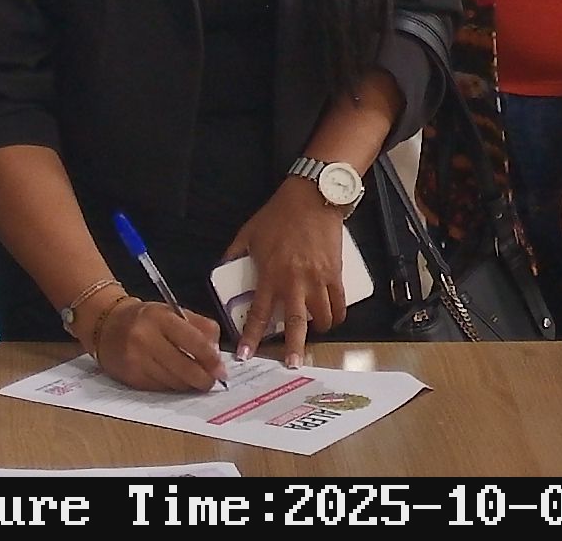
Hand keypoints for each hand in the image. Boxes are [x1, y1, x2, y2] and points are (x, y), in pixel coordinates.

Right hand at [93, 298, 228, 391]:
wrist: (106, 324)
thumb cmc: (147, 318)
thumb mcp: (175, 312)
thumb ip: (200, 328)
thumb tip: (216, 354)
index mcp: (161, 318)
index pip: (193, 341)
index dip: (210, 359)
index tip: (221, 370)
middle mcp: (145, 339)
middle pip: (183, 366)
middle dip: (202, 378)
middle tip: (213, 382)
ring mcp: (135, 360)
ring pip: (172, 381)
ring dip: (188, 384)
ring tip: (197, 381)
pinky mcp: (129, 377)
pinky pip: (158, 387)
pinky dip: (172, 387)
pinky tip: (178, 382)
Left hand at [223, 178, 352, 363]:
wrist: (313, 198)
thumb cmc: (280, 215)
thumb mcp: (248, 234)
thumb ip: (234, 254)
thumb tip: (222, 267)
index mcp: (270, 275)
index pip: (258, 313)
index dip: (251, 337)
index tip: (246, 354)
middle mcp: (294, 282)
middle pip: (294, 323)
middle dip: (293, 347)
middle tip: (292, 363)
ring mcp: (318, 279)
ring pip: (321, 316)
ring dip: (317, 330)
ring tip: (314, 336)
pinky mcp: (335, 273)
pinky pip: (338, 302)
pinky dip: (336, 314)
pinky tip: (333, 318)